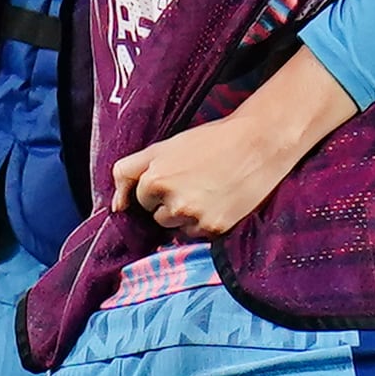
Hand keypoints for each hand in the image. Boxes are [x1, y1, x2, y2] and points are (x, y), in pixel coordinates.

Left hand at [108, 103, 315, 237]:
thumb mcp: (164, 147)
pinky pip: (199, 234)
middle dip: (171, 202)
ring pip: (177, 227)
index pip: (142, 198)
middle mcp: (172, 203)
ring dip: (188, 215)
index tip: (179, 173)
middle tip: (197, 180)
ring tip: (209, 191)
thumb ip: (129, 171)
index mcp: (154, 181)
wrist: (259, 143)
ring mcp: (194, 217)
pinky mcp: (215, 228)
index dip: (159, 185)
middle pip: (158, 216)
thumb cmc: (211, 141)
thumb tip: (115, 207)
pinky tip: (221, 200)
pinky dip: (207, 221)